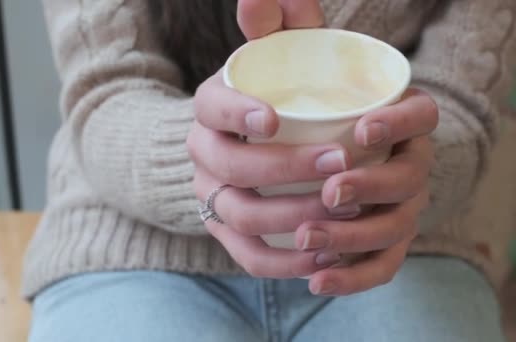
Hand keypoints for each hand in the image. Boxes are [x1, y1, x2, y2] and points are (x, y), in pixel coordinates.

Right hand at [188, 0, 335, 278]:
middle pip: (232, 169)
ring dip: (291, 218)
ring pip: (241, 216)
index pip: (212, 108)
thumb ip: (274, 22)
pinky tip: (324, 259)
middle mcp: (204, 154)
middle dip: (285, 169)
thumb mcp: (274, 54)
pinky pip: (247, 256)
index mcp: (209, 108)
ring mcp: (212, 196)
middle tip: (341, 163)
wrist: (245, 146)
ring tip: (343, 212)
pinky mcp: (227, 232)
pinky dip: (284, 263)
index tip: (275, 118)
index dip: (237, 113)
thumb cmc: (274, 95)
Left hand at [294, 88, 438, 295]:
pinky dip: (351, 279)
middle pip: (410, 178)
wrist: (335, 158)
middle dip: (370, 187)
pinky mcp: (386, 242)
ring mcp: (403, 206)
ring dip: (352, 235)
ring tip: (306, 237)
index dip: (399, 123)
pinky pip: (381, 267)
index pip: (421, 115)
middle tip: (329, 192)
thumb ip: (288, 85)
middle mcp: (411, 164)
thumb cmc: (313, 118)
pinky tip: (316, 282)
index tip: (361, 130)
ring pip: (395, 228)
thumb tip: (258, 89)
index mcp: (405, 122)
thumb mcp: (307, 94)